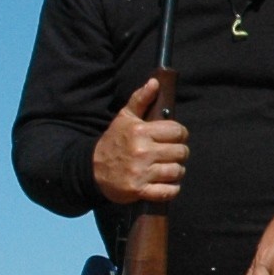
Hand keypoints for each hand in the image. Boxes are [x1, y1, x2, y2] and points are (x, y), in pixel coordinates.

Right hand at [92, 74, 186, 205]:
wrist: (92, 169)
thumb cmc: (113, 141)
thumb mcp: (124, 117)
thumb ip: (141, 99)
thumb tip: (155, 82)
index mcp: (140, 132)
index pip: (177, 131)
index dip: (180, 134)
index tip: (175, 137)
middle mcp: (142, 152)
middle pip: (181, 152)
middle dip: (179, 153)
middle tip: (171, 154)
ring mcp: (141, 172)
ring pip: (177, 171)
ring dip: (176, 171)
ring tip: (168, 168)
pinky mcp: (140, 190)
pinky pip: (168, 191)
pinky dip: (171, 189)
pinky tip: (165, 183)